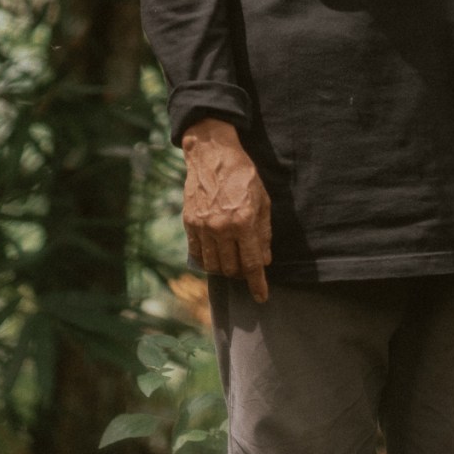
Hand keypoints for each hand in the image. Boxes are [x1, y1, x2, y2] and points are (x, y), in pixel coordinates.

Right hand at [182, 118, 271, 301]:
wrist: (213, 155)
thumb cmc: (243, 176)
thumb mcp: (263, 201)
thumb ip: (264, 233)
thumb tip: (264, 261)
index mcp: (244, 222)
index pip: (251, 263)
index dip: (257, 284)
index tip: (261, 297)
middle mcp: (222, 228)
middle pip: (230, 267)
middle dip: (241, 273)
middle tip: (246, 267)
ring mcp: (203, 226)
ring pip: (212, 264)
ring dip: (224, 268)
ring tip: (231, 261)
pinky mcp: (190, 222)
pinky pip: (196, 252)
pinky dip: (206, 259)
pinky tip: (214, 254)